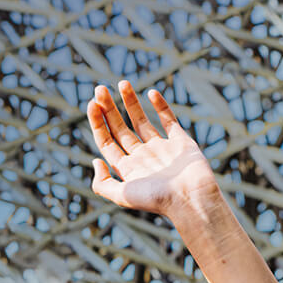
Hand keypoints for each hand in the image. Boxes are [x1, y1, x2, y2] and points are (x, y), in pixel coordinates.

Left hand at [87, 82, 219, 216]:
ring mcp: (162, 148)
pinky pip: (169, 120)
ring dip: (130, 102)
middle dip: (109, 109)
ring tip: (122, 82)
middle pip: (120, 128)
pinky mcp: (181, 142)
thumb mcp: (122, 195)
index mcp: (127, 169)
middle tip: (99, 88)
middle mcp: (142, 157)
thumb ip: (102, 183)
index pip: (107, 141)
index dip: (97, 122)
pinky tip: (150, 92)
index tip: (91, 103)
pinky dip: (161, 106)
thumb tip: (94, 161)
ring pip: (141, 121)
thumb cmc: (156, 200)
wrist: (192, 199)